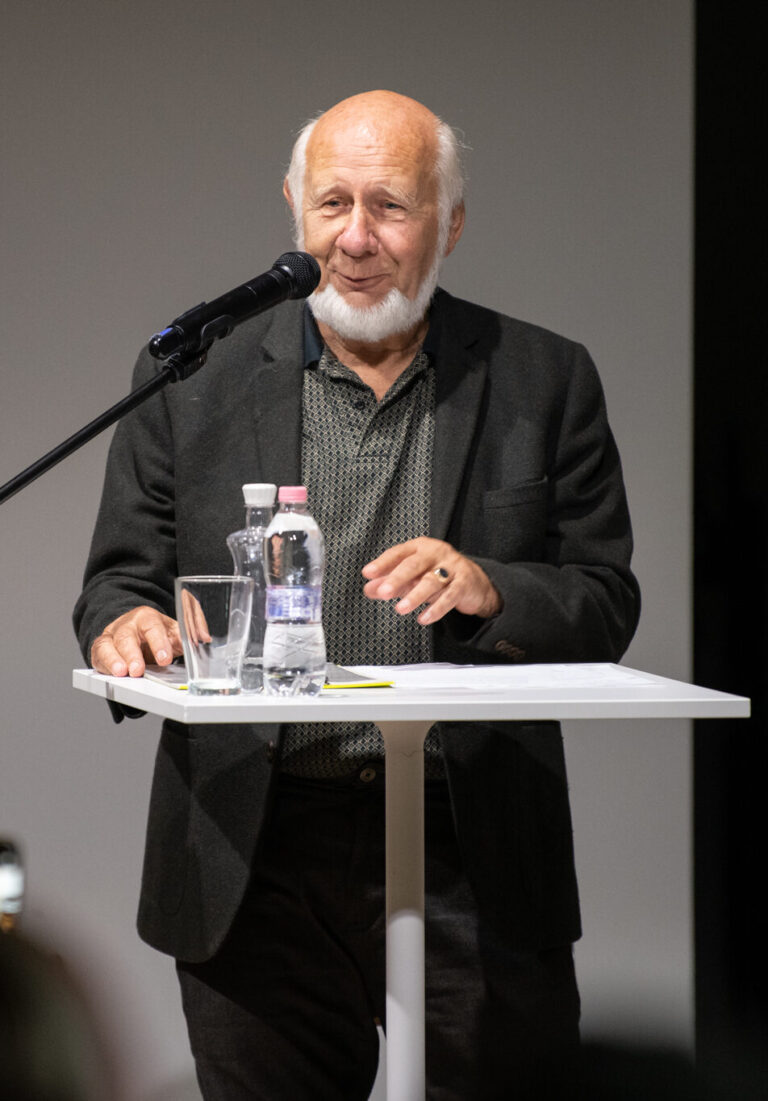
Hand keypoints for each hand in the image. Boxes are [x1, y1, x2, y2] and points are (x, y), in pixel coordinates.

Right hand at [90, 606, 182, 676]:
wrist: (135, 630)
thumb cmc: (156, 632)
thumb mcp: (174, 631)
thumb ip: (188, 633)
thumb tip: (203, 637)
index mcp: (147, 617)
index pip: (152, 627)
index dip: (158, 642)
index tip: (165, 658)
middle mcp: (127, 625)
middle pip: (126, 636)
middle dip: (132, 653)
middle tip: (139, 670)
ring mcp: (111, 636)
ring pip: (107, 645)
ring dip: (114, 660)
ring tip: (122, 673)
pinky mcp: (100, 650)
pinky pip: (98, 655)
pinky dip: (104, 665)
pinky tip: (112, 674)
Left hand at [362, 537, 501, 624]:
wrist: (475, 583)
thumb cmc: (439, 576)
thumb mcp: (413, 577)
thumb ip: (390, 582)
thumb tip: (368, 589)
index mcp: (420, 547)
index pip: (398, 553)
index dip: (382, 563)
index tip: (368, 573)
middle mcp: (436, 553)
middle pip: (414, 564)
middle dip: (397, 578)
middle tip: (383, 592)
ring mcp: (452, 566)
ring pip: (431, 581)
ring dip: (415, 596)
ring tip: (400, 609)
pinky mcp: (464, 583)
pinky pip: (449, 596)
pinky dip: (436, 608)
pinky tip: (424, 618)